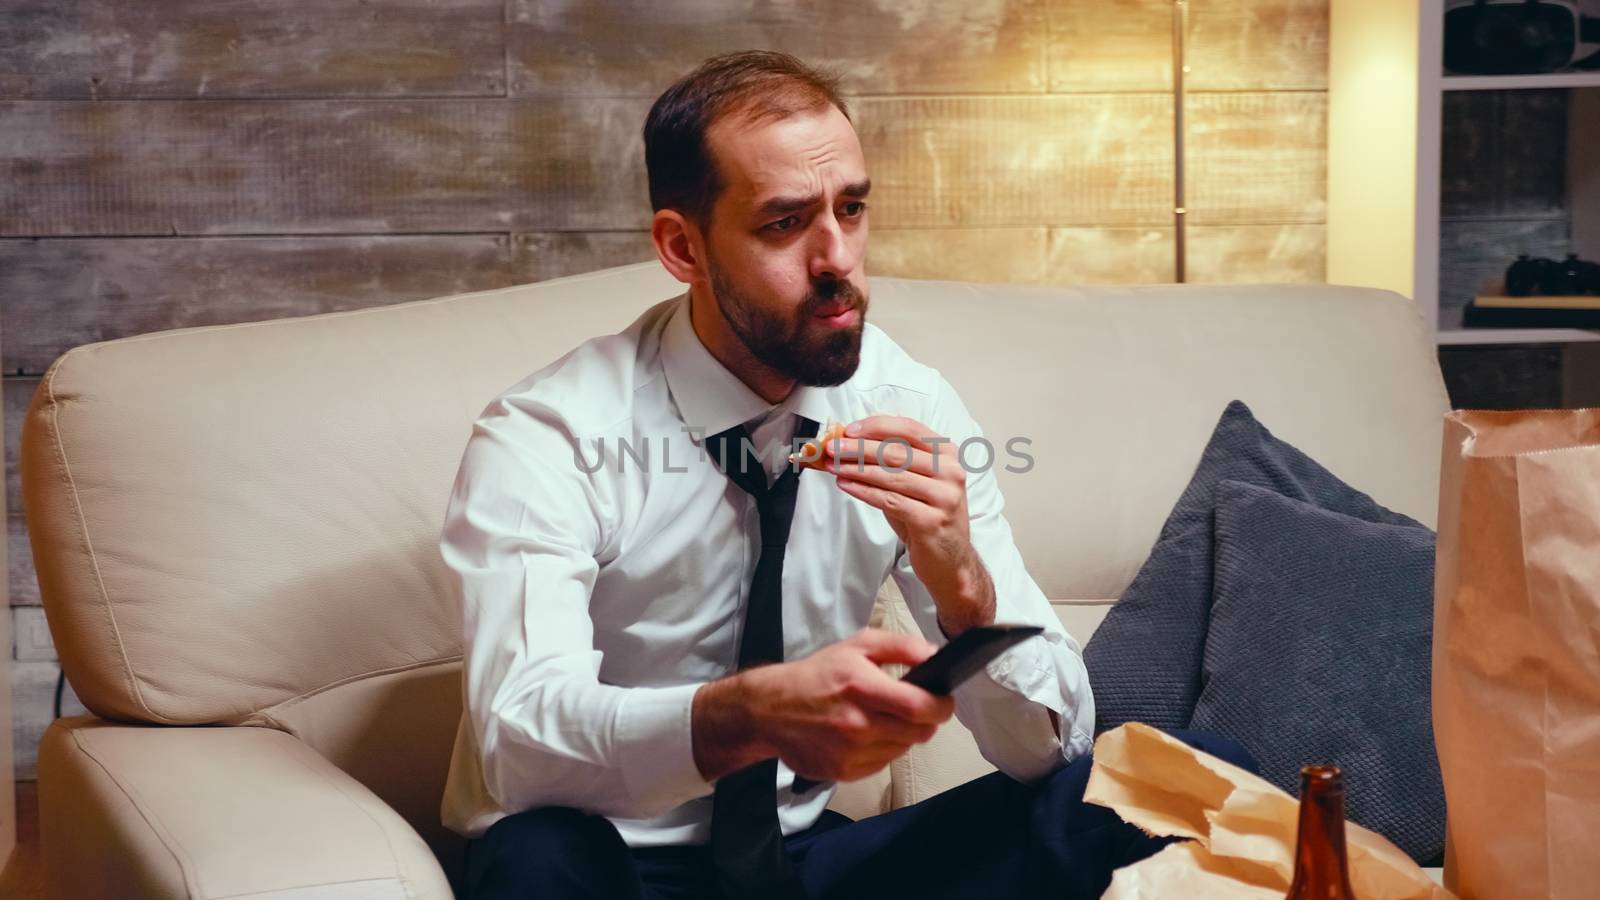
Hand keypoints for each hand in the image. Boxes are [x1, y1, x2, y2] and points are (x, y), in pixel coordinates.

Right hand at [693, 629, 955, 783]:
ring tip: (882, 718)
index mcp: (861, 687)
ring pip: (903, 749)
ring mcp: (850, 752)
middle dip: (925, 720)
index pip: (922, 707)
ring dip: (903, 735)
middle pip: (919, 733)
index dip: (942, 705)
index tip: (944, 700)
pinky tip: (865, 735)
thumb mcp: (858, 645)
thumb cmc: (817, 675)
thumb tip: (936, 655)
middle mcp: (857, 724)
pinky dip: (882, 749)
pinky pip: (883, 763)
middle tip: (915, 708)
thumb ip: (901, 647)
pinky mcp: (844, 772)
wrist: (770, 710)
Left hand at [825, 416, 994, 633]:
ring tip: (834, 466)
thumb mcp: (912, 483)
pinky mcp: (932, 520)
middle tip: (832, 448)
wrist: (949, 560)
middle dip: (859, 448)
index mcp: (947, 454)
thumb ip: (890, 463)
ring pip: (892, 476)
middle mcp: (950, 471)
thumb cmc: (926, 516)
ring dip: (857, 469)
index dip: (876, 426)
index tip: (849, 430)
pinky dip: (864, 491)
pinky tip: (846, 485)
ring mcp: (944, 496)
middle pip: (897, 452)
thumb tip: (848, 446)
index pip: (909, 429)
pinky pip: (890, 500)